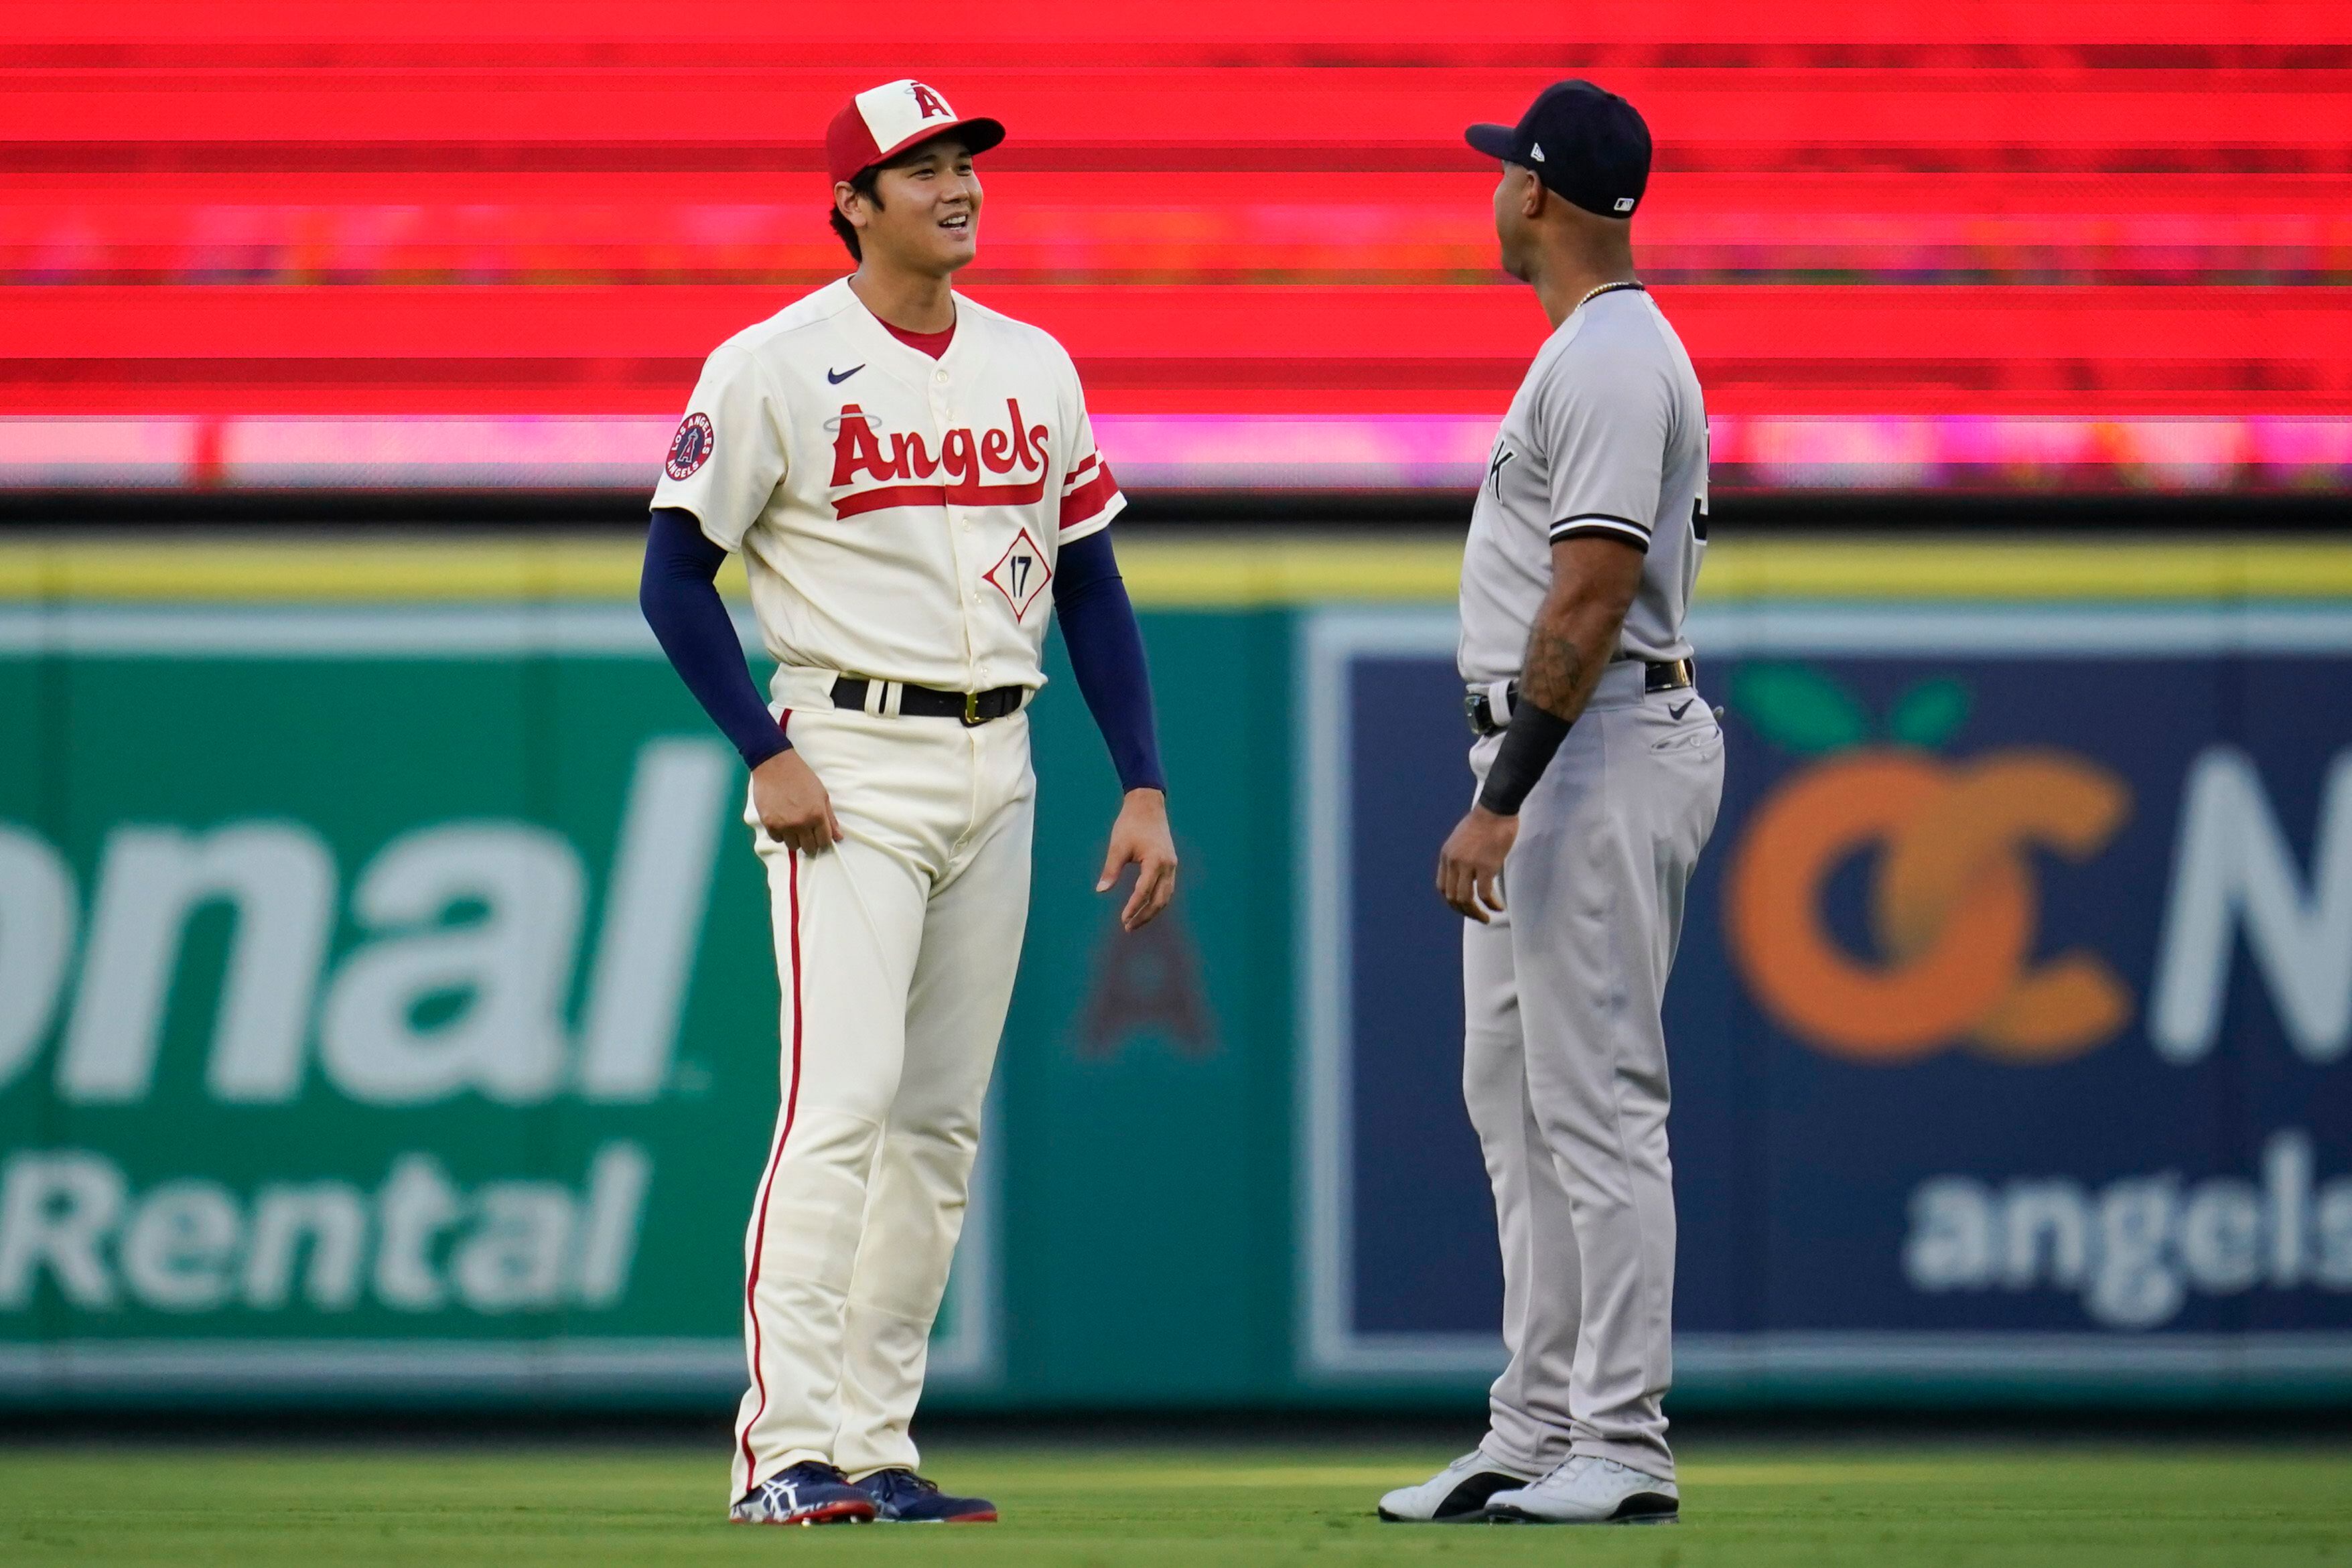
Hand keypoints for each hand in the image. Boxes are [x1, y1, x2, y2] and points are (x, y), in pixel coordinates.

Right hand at [751, 749, 842, 855]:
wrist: (775, 766)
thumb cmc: (801, 777)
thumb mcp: (821, 795)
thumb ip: (830, 818)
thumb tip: (838, 837)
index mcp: (817, 815)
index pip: (824, 842)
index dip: (823, 842)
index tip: (820, 838)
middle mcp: (801, 823)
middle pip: (809, 848)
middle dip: (810, 843)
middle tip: (807, 834)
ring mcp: (784, 824)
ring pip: (792, 846)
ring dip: (795, 839)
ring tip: (794, 826)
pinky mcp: (769, 823)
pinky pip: (777, 839)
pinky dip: (780, 834)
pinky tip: (782, 822)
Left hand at [1097, 788, 1178, 931]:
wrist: (1147, 806)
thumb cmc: (1130, 824)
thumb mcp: (1117, 847)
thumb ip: (1111, 870)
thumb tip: (1101, 891)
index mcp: (1155, 861)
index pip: (1144, 891)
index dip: (1133, 907)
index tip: (1123, 919)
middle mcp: (1168, 865)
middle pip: (1160, 899)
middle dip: (1145, 916)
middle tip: (1128, 927)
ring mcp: (1172, 865)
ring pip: (1166, 896)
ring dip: (1152, 911)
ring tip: (1135, 921)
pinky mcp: (1170, 864)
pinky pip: (1167, 888)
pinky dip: (1157, 900)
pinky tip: (1144, 906)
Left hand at [1437, 804, 1516, 923]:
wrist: (1496, 808)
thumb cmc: (1484, 821)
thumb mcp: (1462, 840)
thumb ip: (1460, 857)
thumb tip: (1468, 874)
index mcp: (1446, 856)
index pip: (1443, 887)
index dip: (1452, 901)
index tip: (1463, 906)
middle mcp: (1453, 862)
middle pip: (1452, 897)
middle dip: (1464, 911)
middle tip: (1477, 916)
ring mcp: (1468, 865)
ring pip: (1466, 899)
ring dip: (1475, 913)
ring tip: (1485, 918)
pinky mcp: (1485, 866)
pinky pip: (1485, 894)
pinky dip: (1491, 905)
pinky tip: (1498, 907)